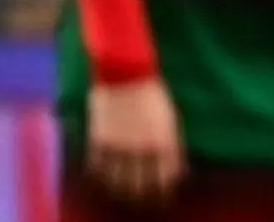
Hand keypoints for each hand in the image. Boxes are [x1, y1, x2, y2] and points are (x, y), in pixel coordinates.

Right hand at [86, 77, 185, 205]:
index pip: (167, 179)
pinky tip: (102, 179)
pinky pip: (98, 170)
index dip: (164, 191)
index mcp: (166, 142)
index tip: (161, 196)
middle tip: (140, 201)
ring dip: (120, 191)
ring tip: (120, 194)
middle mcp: (144, 149)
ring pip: (118, 183)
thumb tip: (174, 171)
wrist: (126, 71)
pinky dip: (100, 177)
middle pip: (142, 187)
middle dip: (142, 197)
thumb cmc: (153, 94)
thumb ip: (170, 145)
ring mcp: (120, 147)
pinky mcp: (100, 142)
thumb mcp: (170, 119)